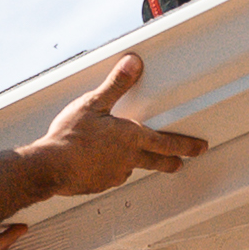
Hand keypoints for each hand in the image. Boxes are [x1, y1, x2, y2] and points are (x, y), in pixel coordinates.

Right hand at [35, 48, 205, 203]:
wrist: (49, 167)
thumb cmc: (70, 137)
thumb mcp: (94, 103)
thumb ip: (116, 84)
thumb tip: (132, 65)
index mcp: (130, 138)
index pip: (166, 142)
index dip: (186, 145)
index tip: (198, 148)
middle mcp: (127, 160)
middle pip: (156, 162)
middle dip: (171, 161)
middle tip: (180, 164)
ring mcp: (113, 175)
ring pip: (132, 168)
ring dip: (136, 164)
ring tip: (133, 160)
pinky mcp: (98, 184)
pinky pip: (111, 177)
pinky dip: (111, 170)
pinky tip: (101, 165)